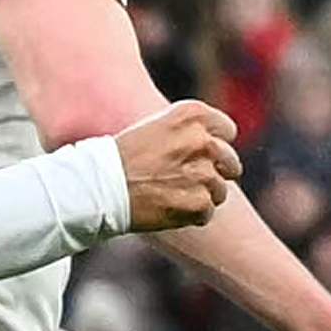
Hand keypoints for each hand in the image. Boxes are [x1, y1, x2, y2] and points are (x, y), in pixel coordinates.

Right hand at [114, 101, 243, 230]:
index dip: (215, 145)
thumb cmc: (125, 156)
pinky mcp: (200, 201)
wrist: (99, 186)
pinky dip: (190, 214)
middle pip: (231, 162)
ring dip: (200, 195)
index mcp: (192, 115)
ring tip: (169, 192)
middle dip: (213, 173)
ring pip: (220, 190)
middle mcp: (201, 140)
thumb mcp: (159, 127)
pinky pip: (207, 212)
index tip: (196, 154)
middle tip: (182, 178)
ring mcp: (203, 172)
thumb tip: (223, 144)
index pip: (228, 131)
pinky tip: (166, 206)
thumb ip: (192, 132)